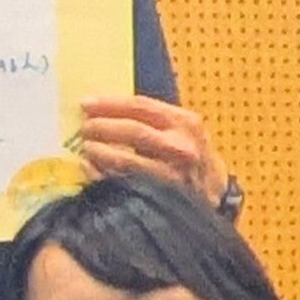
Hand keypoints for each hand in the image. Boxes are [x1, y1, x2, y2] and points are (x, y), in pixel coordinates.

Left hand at [74, 94, 223, 206]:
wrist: (214, 193)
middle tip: (85, 127)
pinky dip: (101, 174)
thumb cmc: (188, 157)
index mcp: (184, 123)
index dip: (110, 104)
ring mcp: (171, 173)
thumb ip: (150, 120)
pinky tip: (89, 167)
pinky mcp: (160, 196)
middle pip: (133, 131)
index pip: (142, 106)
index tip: (86, 103)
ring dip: (99, 151)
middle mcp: (181, 146)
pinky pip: (123, 183)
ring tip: (86, 147)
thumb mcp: (180, 131)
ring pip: (126, 159)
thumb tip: (101, 110)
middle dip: (103, 127)